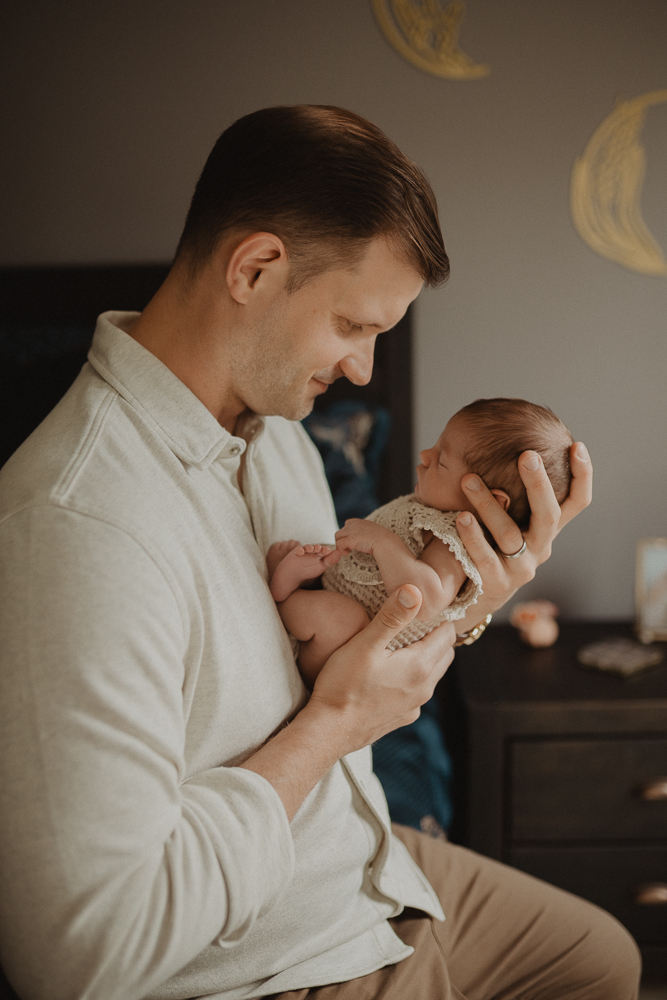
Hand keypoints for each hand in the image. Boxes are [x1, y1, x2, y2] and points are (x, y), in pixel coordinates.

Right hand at [307, 584, 454, 753]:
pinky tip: (393, 673)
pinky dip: (414, 678)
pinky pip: (419, 692)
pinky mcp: (403, 717)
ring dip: (426, 657)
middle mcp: (424, 688)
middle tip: (417, 621)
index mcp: (419, 666)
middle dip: (436, 636)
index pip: (447, 635)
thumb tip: (415, 591)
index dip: (439, 618)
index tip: (426, 607)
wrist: (328, 730)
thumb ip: (392, 617)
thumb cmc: (343, 685)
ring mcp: (415, 706)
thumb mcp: (365, 645)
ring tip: (404, 643)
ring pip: (433, 674)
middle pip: (445, 654)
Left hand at [335, 518, 395, 555]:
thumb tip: (367, 540)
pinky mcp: (349, 540)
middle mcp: (354, 525)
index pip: (348, 524)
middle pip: (341, 531)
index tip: (353, 541)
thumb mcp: (374, 532)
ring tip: (347, 552)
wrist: (385, 542)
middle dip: (343, 540)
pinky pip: (339, 545)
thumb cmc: (384, 540)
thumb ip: (368, 533)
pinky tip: (347, 554)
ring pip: (337, 537)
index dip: (348, 533)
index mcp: (360, 522)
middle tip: (349, 548)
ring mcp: (350, 532)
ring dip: (340, 545)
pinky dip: (341, 550)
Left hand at [455, 442, 591, 613]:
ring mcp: (521, 567)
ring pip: (510, 535)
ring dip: (489, 505)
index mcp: (547, 528)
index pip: (577, 502)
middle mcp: (541, 547)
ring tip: (469, 480)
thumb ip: (507, 487)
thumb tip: (492, 439)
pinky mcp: (498, 583)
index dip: (582, 476)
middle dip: (539, 484)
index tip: (577, 446)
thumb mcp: (506, 517)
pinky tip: (461, 517)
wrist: (473, 594)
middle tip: (527, 454)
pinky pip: (485, 557)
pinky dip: (472, 536)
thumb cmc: (490, 543)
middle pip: (549, 515)